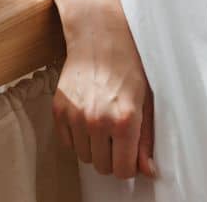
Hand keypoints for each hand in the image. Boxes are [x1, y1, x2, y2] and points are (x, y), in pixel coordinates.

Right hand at [54, 10, 158, 179]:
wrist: (99, 35)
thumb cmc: (128, 64)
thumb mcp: (146, 101)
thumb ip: (146, 139)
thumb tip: (147, 170)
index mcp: (124, 120)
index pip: (123, 171)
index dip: (128, 165)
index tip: (129, 154)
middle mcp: (98, 121)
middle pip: (102, 166)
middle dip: (111, 157)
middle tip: (116, 135)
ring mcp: (75, 116)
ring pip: (84, 157)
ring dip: (94, 147)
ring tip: (102, 123)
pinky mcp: (59, 109)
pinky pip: (68, 142)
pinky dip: (77, 137)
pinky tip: (87, 117)